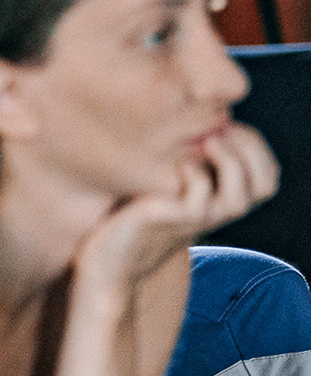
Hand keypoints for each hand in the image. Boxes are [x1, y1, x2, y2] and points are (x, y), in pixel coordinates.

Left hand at [74, 122, 279, 295]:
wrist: (106, 255)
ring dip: (230, 162)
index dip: (256, 147)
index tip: (227, 125)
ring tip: (208, 140)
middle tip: (222, 129)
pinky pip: (198, 201)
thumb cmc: (131, 210)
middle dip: (251, 150)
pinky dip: (195, 176)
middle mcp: (216, 212)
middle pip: (264, 185)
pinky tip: (179, 162)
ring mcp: (195, 219)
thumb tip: (203, 119)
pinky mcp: (169, 221)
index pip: (268, 175)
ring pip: (238, 198)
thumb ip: (191, 155)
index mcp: (222, 199)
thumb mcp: (167, 176)